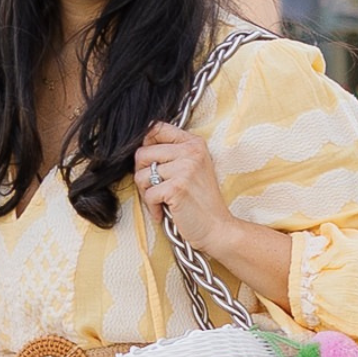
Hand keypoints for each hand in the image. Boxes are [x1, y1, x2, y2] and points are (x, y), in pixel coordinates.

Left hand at [133, 121, 294, 309]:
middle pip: (142, 153)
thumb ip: (172, 154)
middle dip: (142, 174)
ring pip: (141, 175)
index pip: (156, 128)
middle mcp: (190, 151)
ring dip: (147, 193)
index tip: (150, 162)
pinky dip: (152, 208)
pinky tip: (164, 212)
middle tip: (155, 188)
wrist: (217, 228)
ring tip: (162, 201)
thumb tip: (139, 148)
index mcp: (194, 143)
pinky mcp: (177, 188)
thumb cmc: (200, 201)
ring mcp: (185, 169)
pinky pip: (148, 194)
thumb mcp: (192, 168)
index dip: (145, 144)